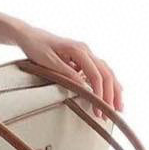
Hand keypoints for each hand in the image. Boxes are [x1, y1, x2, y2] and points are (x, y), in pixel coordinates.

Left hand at [8, 21, 122, 121]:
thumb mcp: (49, 61)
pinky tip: (115, 92)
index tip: (99, 111)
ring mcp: (85, 53)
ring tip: (119, 107)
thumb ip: (67, 73)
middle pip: (106, 74)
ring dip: (114, 89)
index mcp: (78, 50)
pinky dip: (109, 82)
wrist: (29, 35)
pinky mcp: (83, 57)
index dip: (99, 94)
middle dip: (112, 95)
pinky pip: (100, 70)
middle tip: (113, 114)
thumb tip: (84, 87)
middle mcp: (86, 50)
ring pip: (106, 71)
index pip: (96, 75)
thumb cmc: (36, 47)